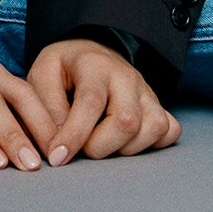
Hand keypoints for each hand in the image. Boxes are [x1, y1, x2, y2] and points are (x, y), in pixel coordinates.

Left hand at [26, 38, 180, 164]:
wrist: (90, 54)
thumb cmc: (63, 70)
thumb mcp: (42, 76)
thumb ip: (47, 109)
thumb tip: (58, 146)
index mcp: (95, 65)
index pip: (91, 103)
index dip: (74, 135)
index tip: (57, 157)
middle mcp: (127, 77)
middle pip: (127, 121)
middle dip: (100, 146)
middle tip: (81, 147)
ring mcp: (147, 92)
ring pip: (153, 129)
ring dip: (125, 148)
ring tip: (102, 143)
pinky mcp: (159, 106)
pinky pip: (170, 131)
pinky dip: (151, 144)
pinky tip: (126, 142)